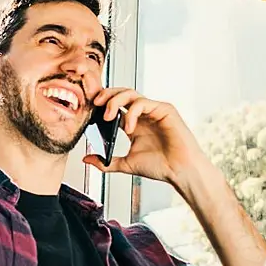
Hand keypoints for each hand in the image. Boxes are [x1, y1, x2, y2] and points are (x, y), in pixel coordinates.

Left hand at [84, 87, 209, 190]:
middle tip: (95, 104)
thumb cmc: (160, 167)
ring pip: (130, 94)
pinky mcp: (164, 109)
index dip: (101, 105)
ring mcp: (154, 110)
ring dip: (115, 101)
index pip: (115, 106)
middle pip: (121, 94)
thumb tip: (86, 159)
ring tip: (108, 116)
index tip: (88, 110)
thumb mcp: (126, 164)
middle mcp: (143, 115)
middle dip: (106, 95)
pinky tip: (129, 128)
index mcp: (134, 124)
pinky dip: (131, 113)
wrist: (180, 172)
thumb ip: (106, 162)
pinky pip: (143, 103)